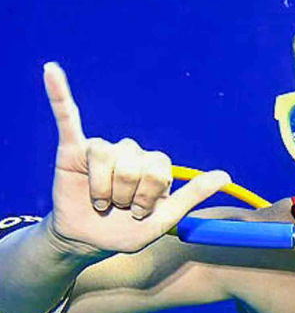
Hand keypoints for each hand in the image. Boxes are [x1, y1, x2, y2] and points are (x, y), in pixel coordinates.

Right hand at [43, 62, 230, 256]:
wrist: (88, 241)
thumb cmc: (127, 231)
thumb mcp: (165, 219)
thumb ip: (192, 195)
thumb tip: (225, 176)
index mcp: (154, 166)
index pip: (159, 170)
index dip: (150, 197)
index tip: (140, 213)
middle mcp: (130, 153)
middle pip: (134, 165)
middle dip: (124, 195)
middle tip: (117, 208)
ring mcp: (102, 150)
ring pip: (106, 154)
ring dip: (103, 188)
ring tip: (100, 202)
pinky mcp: (73, 150)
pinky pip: (67, 117)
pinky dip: (59, 94)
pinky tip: (51, 71)